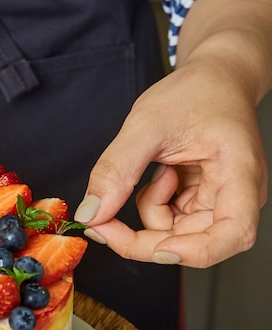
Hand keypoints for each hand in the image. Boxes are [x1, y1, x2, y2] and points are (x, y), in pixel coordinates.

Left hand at [74, 62, 267, 267]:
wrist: (212, 78)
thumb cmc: (195, 93)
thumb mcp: (146, 125)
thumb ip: (116, 170)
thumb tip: (91, 214)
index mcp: (239, 174)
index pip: (233, 233)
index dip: (195, 251)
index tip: (157, 249)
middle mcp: (235, 196)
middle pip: (194, 244)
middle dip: (144, 239)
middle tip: (101, 221)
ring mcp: (218, 202)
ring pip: (174, 236)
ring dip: (149, 213)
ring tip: (157, 169)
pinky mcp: (200, 201)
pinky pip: (168, 221)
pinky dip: (152, 203)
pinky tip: (161, 172)